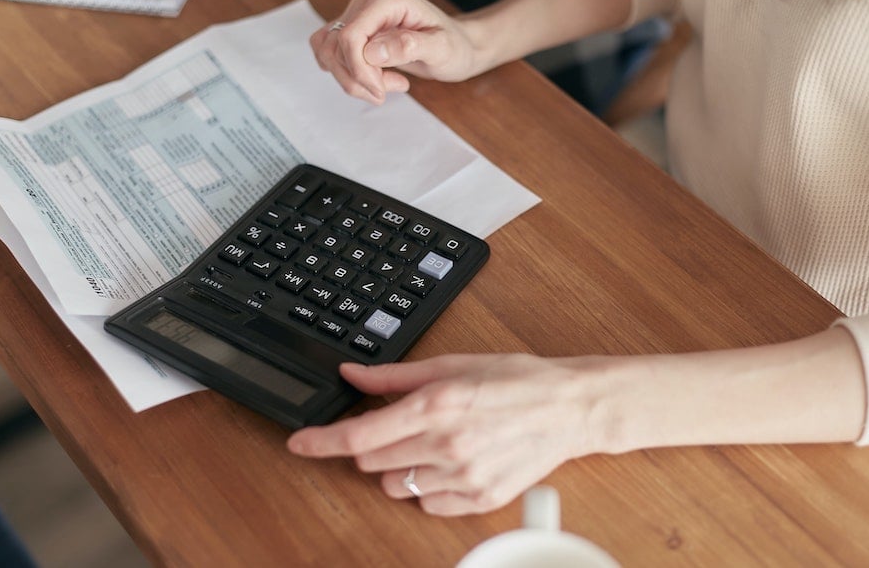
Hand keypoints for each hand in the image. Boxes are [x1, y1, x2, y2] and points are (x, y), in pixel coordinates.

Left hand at [287, 354, 606, 515]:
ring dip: (399, 466)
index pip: (358, 435)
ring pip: (396, 485)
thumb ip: (394, 375)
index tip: (299, 443)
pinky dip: (430, 486)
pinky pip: (429, 504)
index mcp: (434, 406)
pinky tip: (452, 462)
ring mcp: (463, 477)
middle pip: (370, 462)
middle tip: (399, 425)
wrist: (569, 409)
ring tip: (431, 443)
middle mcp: (445, 445)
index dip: (320, 441)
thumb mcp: (452, 364)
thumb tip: (352, 375)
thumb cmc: (516, 381)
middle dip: (371, 444)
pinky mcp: (479, 500)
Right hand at [310, 0, 482, 104]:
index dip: (359, 69)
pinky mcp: (353, 27)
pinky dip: (346, 72)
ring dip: (351, 78)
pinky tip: (373, 77)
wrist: (457, 47)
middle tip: (387, 90)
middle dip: (358, 77)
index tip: (380, 90)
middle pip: (336, 44)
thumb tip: (374, 52)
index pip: (352, 34)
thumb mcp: (442, 49)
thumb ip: (410, 46)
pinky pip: (328, 51)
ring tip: (384, 84)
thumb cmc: (453, 46)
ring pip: (328, 50)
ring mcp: (358, 12)